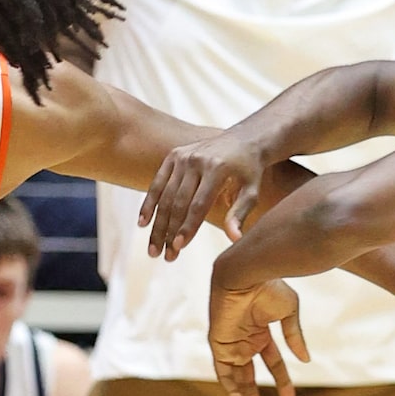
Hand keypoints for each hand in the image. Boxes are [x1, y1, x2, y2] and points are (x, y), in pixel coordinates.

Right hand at [141, 131, 267, 259]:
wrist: (244, 139)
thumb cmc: (249, 172)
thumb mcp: (251, 192)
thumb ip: (240, 214)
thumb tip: (235, 239)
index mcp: (217, 168)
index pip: (198, 204)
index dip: (187, 227)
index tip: (178, 248)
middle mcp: (197, 160)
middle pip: (178, 203)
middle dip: (168, 232)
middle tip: (163, 256)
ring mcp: (182, 156)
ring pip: (165, 196)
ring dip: (157, 225)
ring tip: (153, 249)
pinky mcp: (173, 155)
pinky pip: (157, 183)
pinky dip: (149, 204)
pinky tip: (143, 224)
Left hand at [208, 275, 307, 395]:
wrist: (247, 271)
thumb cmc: (268, 286)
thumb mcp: (289, 312)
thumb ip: (293, 336)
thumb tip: (304, 361)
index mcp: (262, 335)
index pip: (273, 365)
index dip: (282, 384)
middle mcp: (245, 343)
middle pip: (249, 381)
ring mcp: (231, 345)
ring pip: (236, 383)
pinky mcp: (219, 345)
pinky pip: (224, 373)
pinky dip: (232, 390)